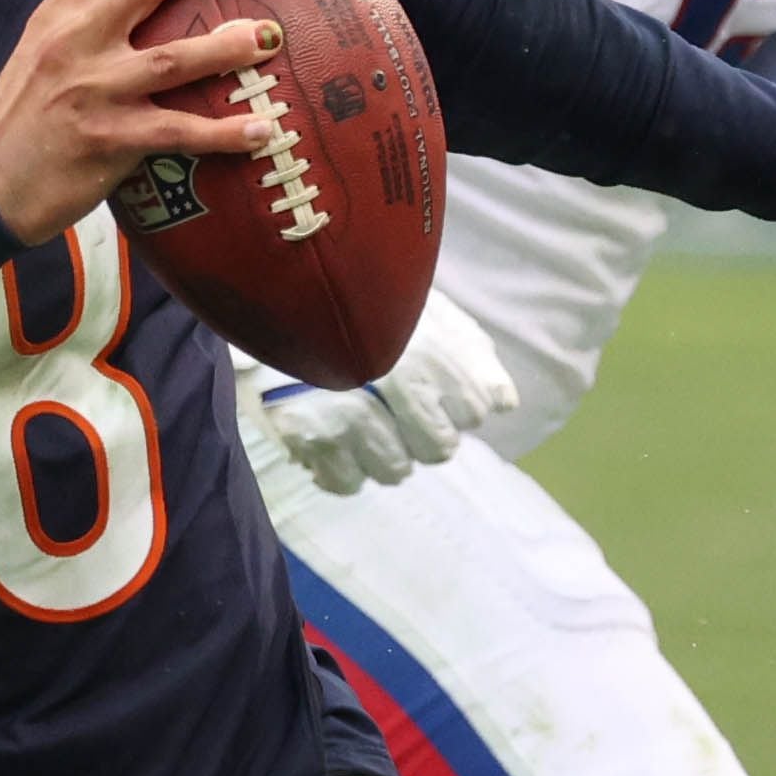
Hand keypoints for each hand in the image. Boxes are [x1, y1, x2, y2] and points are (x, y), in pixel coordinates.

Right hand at [0, 0, 279, 243]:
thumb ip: (81, 20)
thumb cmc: (20, 117)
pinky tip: (263, 130)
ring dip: (227, 45)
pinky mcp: (112, 139)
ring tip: (269, 36)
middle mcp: (78, 42)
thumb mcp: (39, 50)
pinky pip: (180, 131)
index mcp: (59, 14)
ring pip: (173, 57)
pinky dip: (226, 133)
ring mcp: (96, 90)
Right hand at [240, 291, 517, 494]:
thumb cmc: (358, 303)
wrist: (270, 291)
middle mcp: (397, 380)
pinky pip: (347, 485)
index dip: (456, 403)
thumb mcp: (421, 308)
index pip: (477, 411)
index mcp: (431, 345)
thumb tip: (504, 404)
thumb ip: (470, 352)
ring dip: (380, 453)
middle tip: (392, 407)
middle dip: (422, 435)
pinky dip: (339, 469)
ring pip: (395, 472)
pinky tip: (331, 438)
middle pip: (440, 449)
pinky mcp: (309, 434)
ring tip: (358, 419)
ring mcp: (351, 411)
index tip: (430, 385)